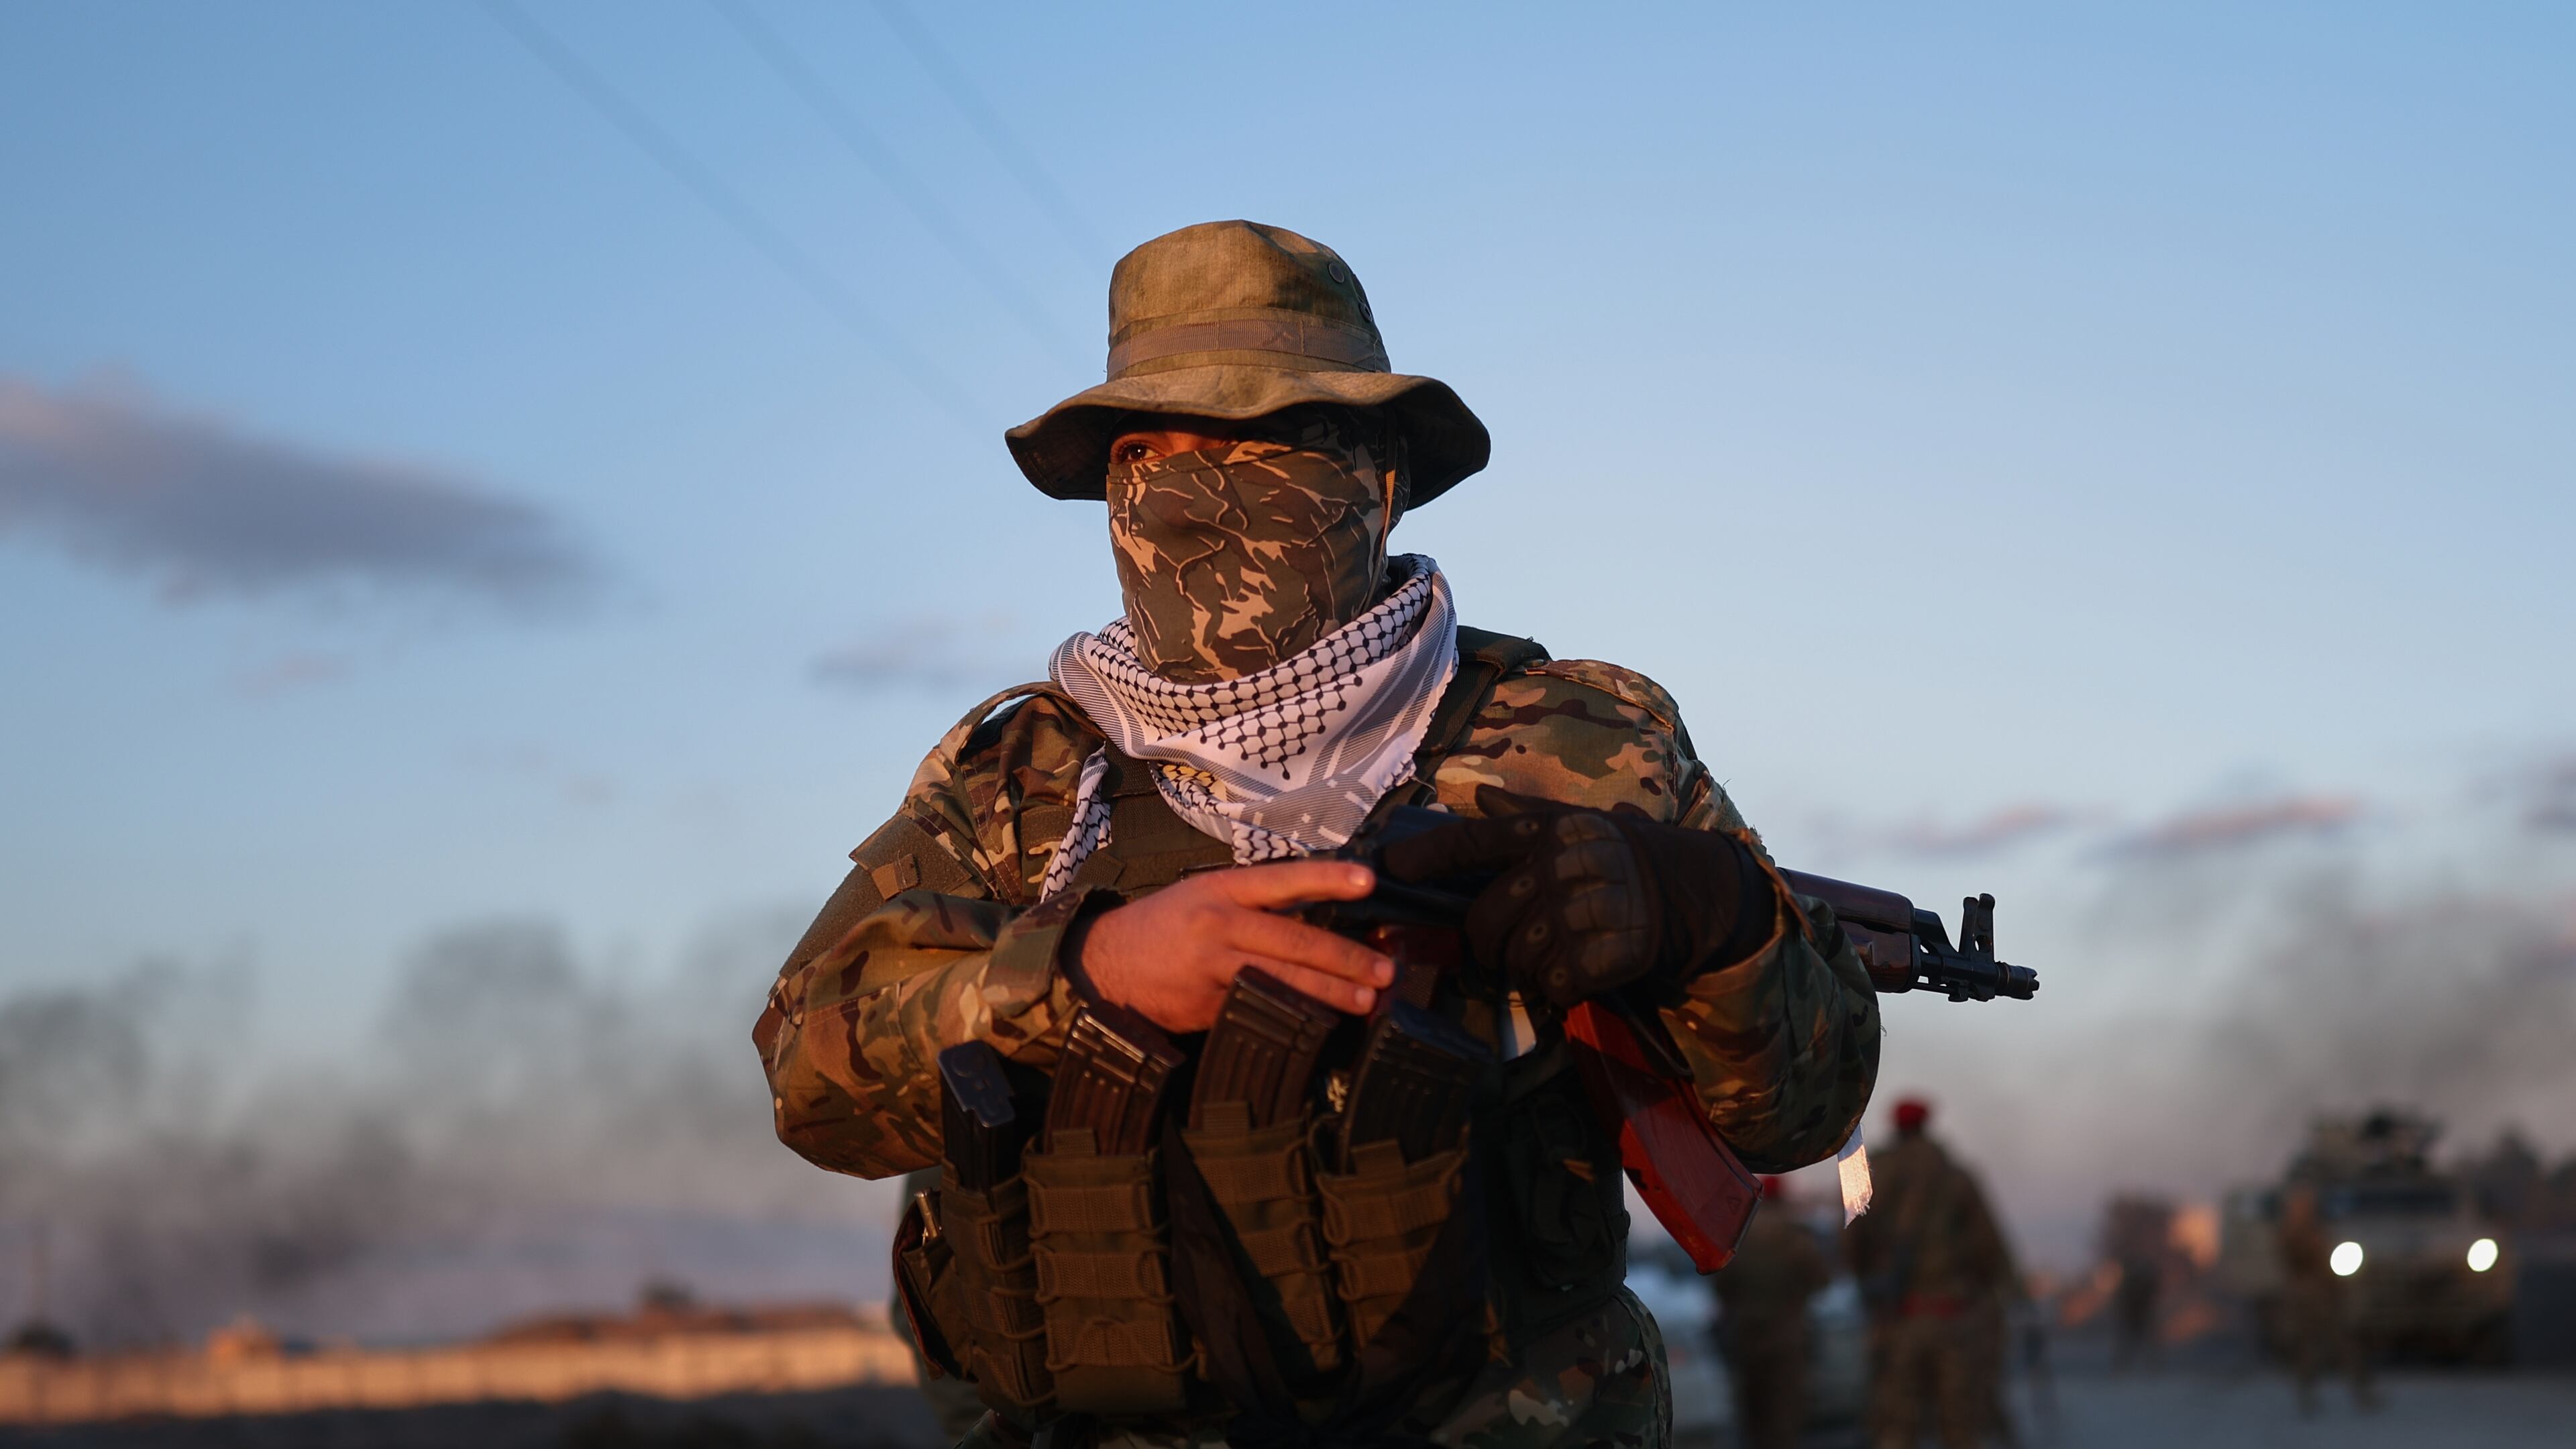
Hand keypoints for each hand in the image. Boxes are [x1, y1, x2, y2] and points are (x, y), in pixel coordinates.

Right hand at [1075, 860, 1395, 1032]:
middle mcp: (1217, 925)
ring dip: (1330, 993)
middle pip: (1293, 940)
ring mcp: (1211, 969)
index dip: (1327, 879)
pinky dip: (1293, 1016)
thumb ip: (1253, 903)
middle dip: (1344, 958)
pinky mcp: (1206, 1007)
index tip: (1368, 881)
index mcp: (1219, 889)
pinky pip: (1258, 1010)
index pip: (1282, 879)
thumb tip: (1317, 913)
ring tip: (1367, 999)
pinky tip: (1322, 1023)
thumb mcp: (1202, 895)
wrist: (1104, 966)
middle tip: (1384, 969)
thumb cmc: (1164, 926)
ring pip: (1282, 981)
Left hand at [1380, 786, 1764, 1007]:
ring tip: (1557, 955)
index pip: (1470, 843)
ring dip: (1528, 968)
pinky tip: (1582, 972)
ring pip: (1516, 958)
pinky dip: (1561, 988)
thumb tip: (1483, 795)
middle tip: (1507, 949)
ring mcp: (1580, 911)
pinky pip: (1555, 985)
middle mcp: (1557, 866)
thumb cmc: (1634, 857)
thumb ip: (1531, 816)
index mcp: (1548, 831)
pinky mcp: (1604, 953)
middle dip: (1487, 944)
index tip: (1386, 870)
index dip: (1424, 859)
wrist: (1702, 892)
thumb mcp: (1584, 825)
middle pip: (1484, 921)